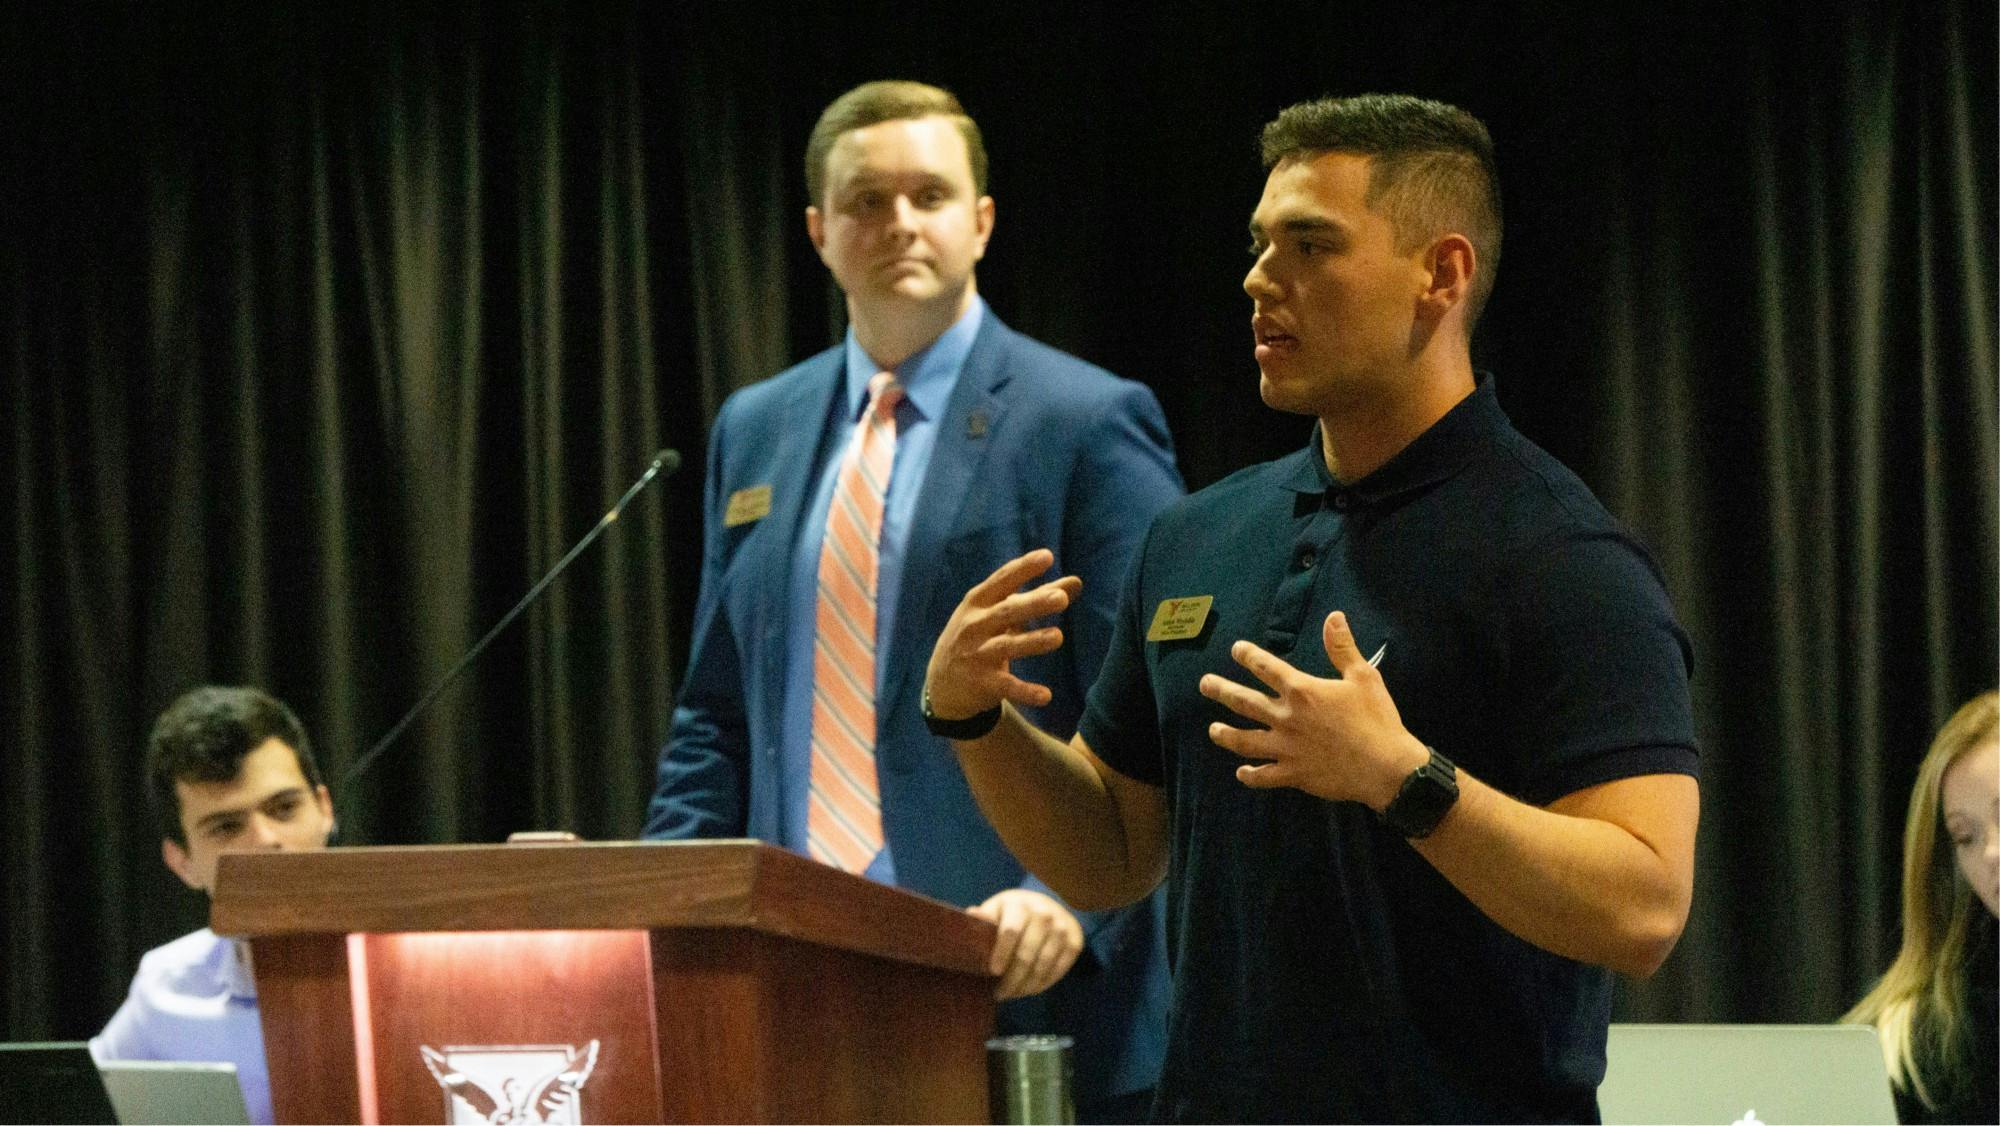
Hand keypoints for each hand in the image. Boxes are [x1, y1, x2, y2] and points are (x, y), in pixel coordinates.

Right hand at [923, 549, 1081, 721]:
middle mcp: (974, 626)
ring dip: (1032, 641)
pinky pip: (1007, 687)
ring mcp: (977, 655)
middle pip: (1006, 612)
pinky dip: (1025, 691)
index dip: (1023, 569)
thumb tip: (1076, 582)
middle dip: (1033, 604)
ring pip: (1006, 646)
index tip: (1047, 557)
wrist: (942, 684)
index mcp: (978, 602)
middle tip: (1061, 598)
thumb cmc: (978, 636)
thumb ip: (1036, 597)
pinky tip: (1046, 696)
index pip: (1002, 581)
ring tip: (1058, 637)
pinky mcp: (982, 683)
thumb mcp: (998, 613)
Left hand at [968, 888, 1084, 999]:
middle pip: (1026, 954)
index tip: (993, 972)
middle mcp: (1044, 913)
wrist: (1046, 906)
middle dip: (1012, 979)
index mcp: (1020, 904)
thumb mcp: (996, 910)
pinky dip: (1043, 984)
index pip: (1011, 931)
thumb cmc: (1012, 913)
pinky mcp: (1075, 942)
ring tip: (1013, 994)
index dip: (1002, 953)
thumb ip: (985, 917)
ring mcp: (1062, 927)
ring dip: (1026, 986)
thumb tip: (972, 914)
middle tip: (1000, 993)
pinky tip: (1030, 990)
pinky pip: (1059, 970)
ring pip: (1043, 965)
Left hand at [1198, 610, 1427, 808]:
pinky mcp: (1294, 774)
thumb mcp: (1363, 677)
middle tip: (1204, 684)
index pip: (1267, 667)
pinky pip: (1265, 776)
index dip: (1249, 656)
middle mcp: (1287, 718)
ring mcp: (1287, 748)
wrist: (1386, 766)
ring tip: (1212, 730)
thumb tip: (1333, 616)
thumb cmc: (1376, 719)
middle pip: (1245, 701)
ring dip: (1226, 734)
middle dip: (1222, 690)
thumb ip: (1343, 647)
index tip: (1236, 649)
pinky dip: (1251, 775)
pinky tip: (1241, 773)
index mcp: (1302, 691)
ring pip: (1246, 741)